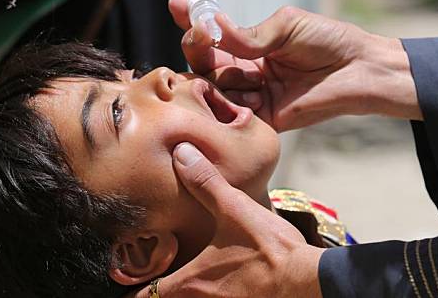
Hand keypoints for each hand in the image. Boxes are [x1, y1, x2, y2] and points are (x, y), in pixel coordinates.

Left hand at [124, 143, 323, 297]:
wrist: (307, 280)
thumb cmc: (269, 249)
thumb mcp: (234, 209)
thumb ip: (205, 182)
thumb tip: (181, 153)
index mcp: (190, 282)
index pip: (144, 297)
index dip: (134, 288)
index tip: (130, 276)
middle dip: (155, 290)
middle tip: (152, 272)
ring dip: (183, 290)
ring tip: (182, 273)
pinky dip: (208, 293)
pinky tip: (219, 276)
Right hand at [168, 0, 421, 130]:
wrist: (359, 69)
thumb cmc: (327, 41)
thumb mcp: (285, 27)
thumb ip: (248, 35)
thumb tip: (214, 26)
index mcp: (251, 45)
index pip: (214, 34)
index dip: (193, 21)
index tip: (177, 5)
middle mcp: (246, 69)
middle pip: (206, 62)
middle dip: (198, 47)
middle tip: (200, 36)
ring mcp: (253, 94)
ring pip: (215, 86)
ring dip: (219, 75)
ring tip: (242, 72)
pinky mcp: (263, 118)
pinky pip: (233, 113)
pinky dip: (233, 101)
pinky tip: (247, 94)